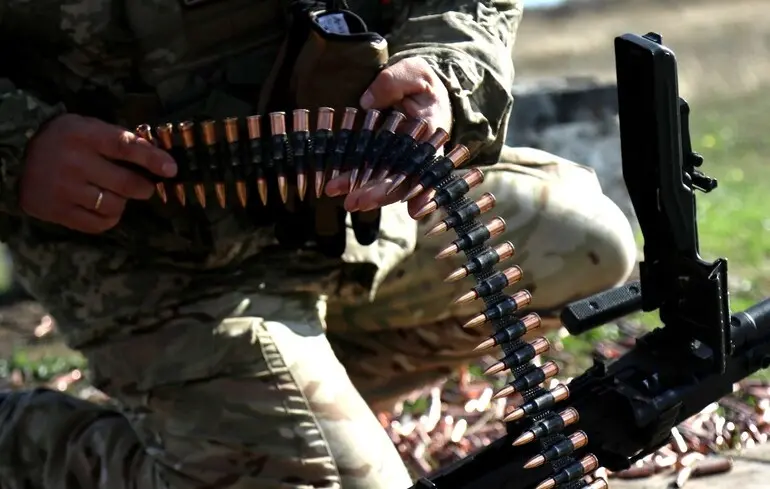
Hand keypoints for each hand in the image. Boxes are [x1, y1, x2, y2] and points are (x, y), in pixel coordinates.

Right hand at [20, 114, 176, 233]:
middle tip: (144, 185)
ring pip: (115, 206)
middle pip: (126, 183)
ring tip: (112, 193)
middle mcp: (73, 162)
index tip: (172, 169)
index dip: (152, 159)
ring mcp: (64, 189)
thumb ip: (121, 139)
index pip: (125, 147)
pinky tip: (100, 206)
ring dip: (122, 202)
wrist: (18, 160)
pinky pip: (100, 224)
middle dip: (143, 187)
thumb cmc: (65, 141)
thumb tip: (160, 155)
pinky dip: (109, 218)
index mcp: (84, 135)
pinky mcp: (58, 211)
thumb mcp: (89, 128)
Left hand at [325, 57, 452, 216]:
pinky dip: (359, 183)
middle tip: (354, 202)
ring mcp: (402, 157)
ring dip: (365, 193)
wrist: (417, 84)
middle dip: (378, 194)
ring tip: (343, 200)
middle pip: (401, 179)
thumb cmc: (419, 78)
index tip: (409, 207)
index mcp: (432, 133)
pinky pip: (373, 172)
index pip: (422, 164)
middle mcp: (419, 151)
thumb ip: (392, 82)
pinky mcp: (385, 156)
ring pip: (385, 181)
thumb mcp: (412, 70)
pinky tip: (343, 192)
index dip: (418, 188)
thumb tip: (367, 103)